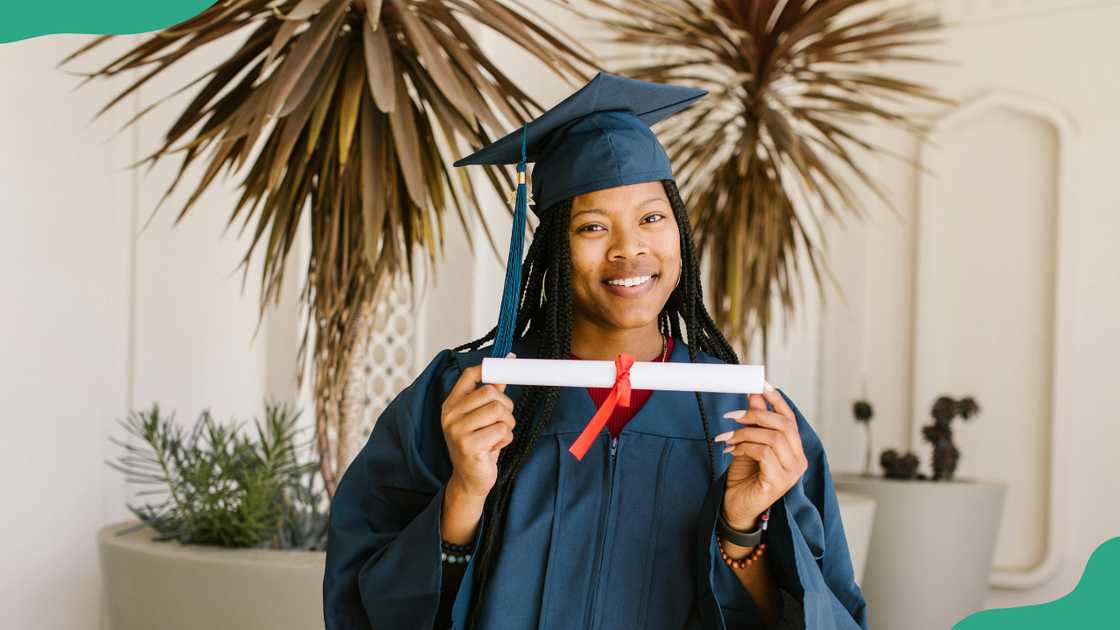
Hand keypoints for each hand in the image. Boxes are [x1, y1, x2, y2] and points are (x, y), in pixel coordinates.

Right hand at [440, 353, 516, 498]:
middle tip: (503, 420)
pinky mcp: (468, 446)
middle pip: (490, 392)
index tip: (508, 365)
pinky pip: (501, 431)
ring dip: (508, 424)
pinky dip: (505, 439)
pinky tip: (494, 448)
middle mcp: (450, 415)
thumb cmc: (478, 445)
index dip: (491, 369)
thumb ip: (491, 393)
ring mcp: (457, 430)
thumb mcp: (481, 417)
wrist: (470, 479)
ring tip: (498, 435)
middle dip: (506, 406)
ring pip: (498, 411)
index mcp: (451, 404)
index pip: (469, 375)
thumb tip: (506, 363)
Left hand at [714, 381, 808, 529]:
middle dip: (756, 415)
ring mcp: (791, 474)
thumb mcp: (748, 443)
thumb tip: (755, 394)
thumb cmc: (744, 477)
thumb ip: (755, 422)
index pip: (790, 419)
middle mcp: (798, 461)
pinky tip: (731, 451)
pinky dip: (744, 447)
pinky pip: (763, 453)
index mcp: (794, 450)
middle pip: (783, 425)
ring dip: (745, 433)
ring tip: (728, 438)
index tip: (760, 385)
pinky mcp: (778, 483)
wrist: (735, 507)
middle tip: (733, 417)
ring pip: (773, 438)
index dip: (776, 401)